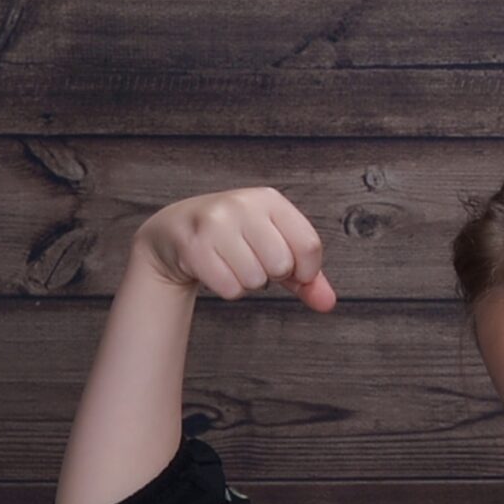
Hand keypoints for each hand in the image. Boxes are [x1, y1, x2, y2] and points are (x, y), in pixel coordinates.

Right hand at [133, 188, 336, 311]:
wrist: (175, 231)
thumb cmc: (235, 239)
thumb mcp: (275, 248)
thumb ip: (307, 277)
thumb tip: (327, 304)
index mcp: (270, 200)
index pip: (309, 245)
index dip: (306, 270)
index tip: (291, 269)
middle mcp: (241, 204)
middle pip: (282, 264)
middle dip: (271, 274)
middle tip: (252, 260)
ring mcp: (214, 222)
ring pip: (255, 279)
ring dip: (247, 281)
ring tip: (231, 261)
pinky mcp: (193, 245)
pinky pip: (230, 288)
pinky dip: (228, 288)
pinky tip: (215, 268)